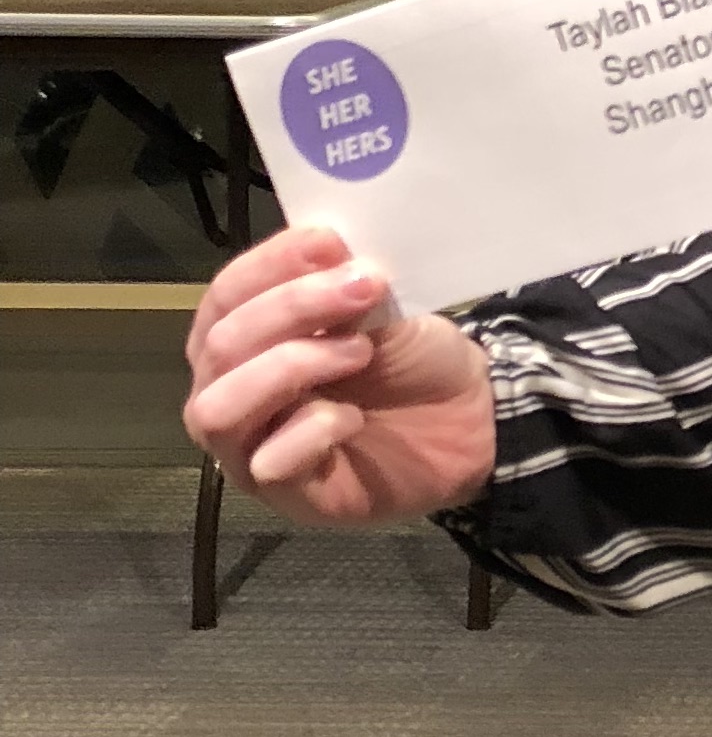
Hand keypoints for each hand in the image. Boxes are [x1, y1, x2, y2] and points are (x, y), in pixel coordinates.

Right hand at [184, 225, 499, 528]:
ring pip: (220, 407)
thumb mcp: (380, 310)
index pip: (226, 295)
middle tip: (363, 289)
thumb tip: (325, 248)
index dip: (271, 264)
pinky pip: (268, 462)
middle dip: (292, 308)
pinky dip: (310, 430)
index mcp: (241, 336)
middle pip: (221, 346)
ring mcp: (247, 447)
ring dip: (289, 367)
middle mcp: (226, 390)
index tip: (330, 243)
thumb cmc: (408, 360)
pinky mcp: (283, 493)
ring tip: (358, 350)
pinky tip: (352, 417)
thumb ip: (341, 286)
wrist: (466, 421)